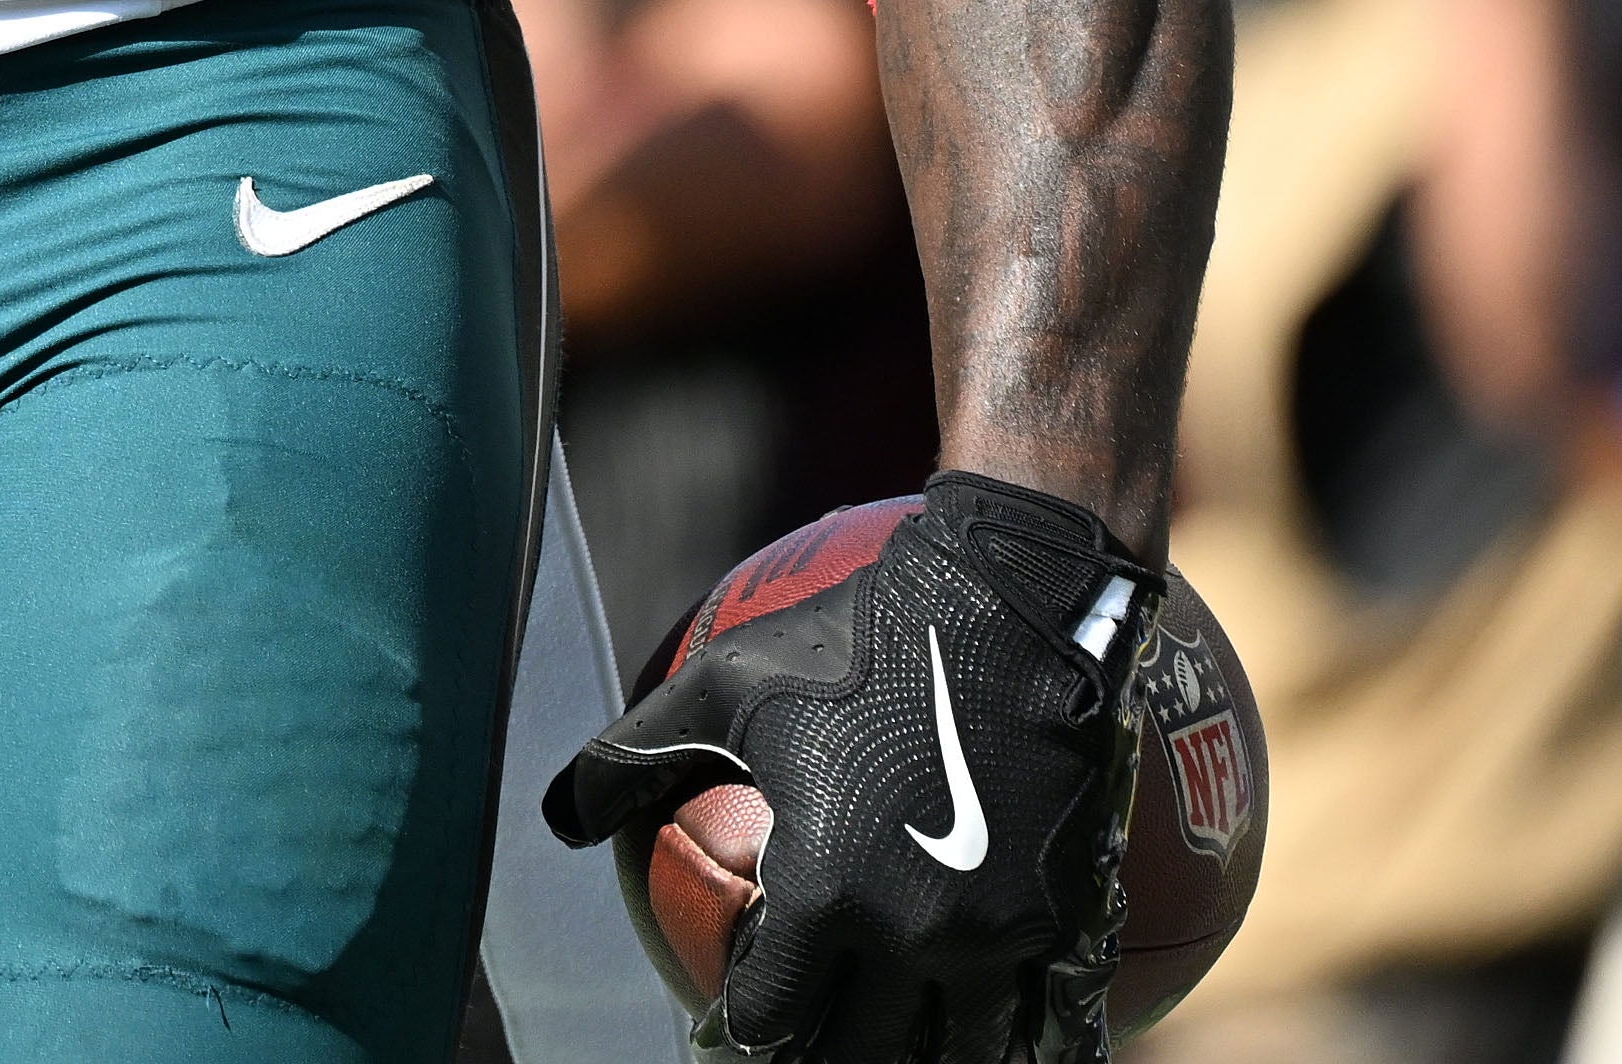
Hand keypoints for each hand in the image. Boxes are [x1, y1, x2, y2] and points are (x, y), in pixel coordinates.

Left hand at [545, 475, 1152, 1062]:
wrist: (1009, 602)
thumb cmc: (855, 637)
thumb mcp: (725, 684)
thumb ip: (634, 755)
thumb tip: (560, 815)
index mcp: (822, 893)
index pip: (772, 1015)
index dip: (751, 1022)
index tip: (750, 1008)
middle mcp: (909, 935)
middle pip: (863, 1053)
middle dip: (833, 1050)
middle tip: (820, 1030)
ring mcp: (993, 936)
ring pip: (957, 1053)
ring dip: (925, 1051)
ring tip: (903, 1039)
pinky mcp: (1061, 919)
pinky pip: (1042, 1022)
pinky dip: (1017, 1041)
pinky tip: (1001, 1041)